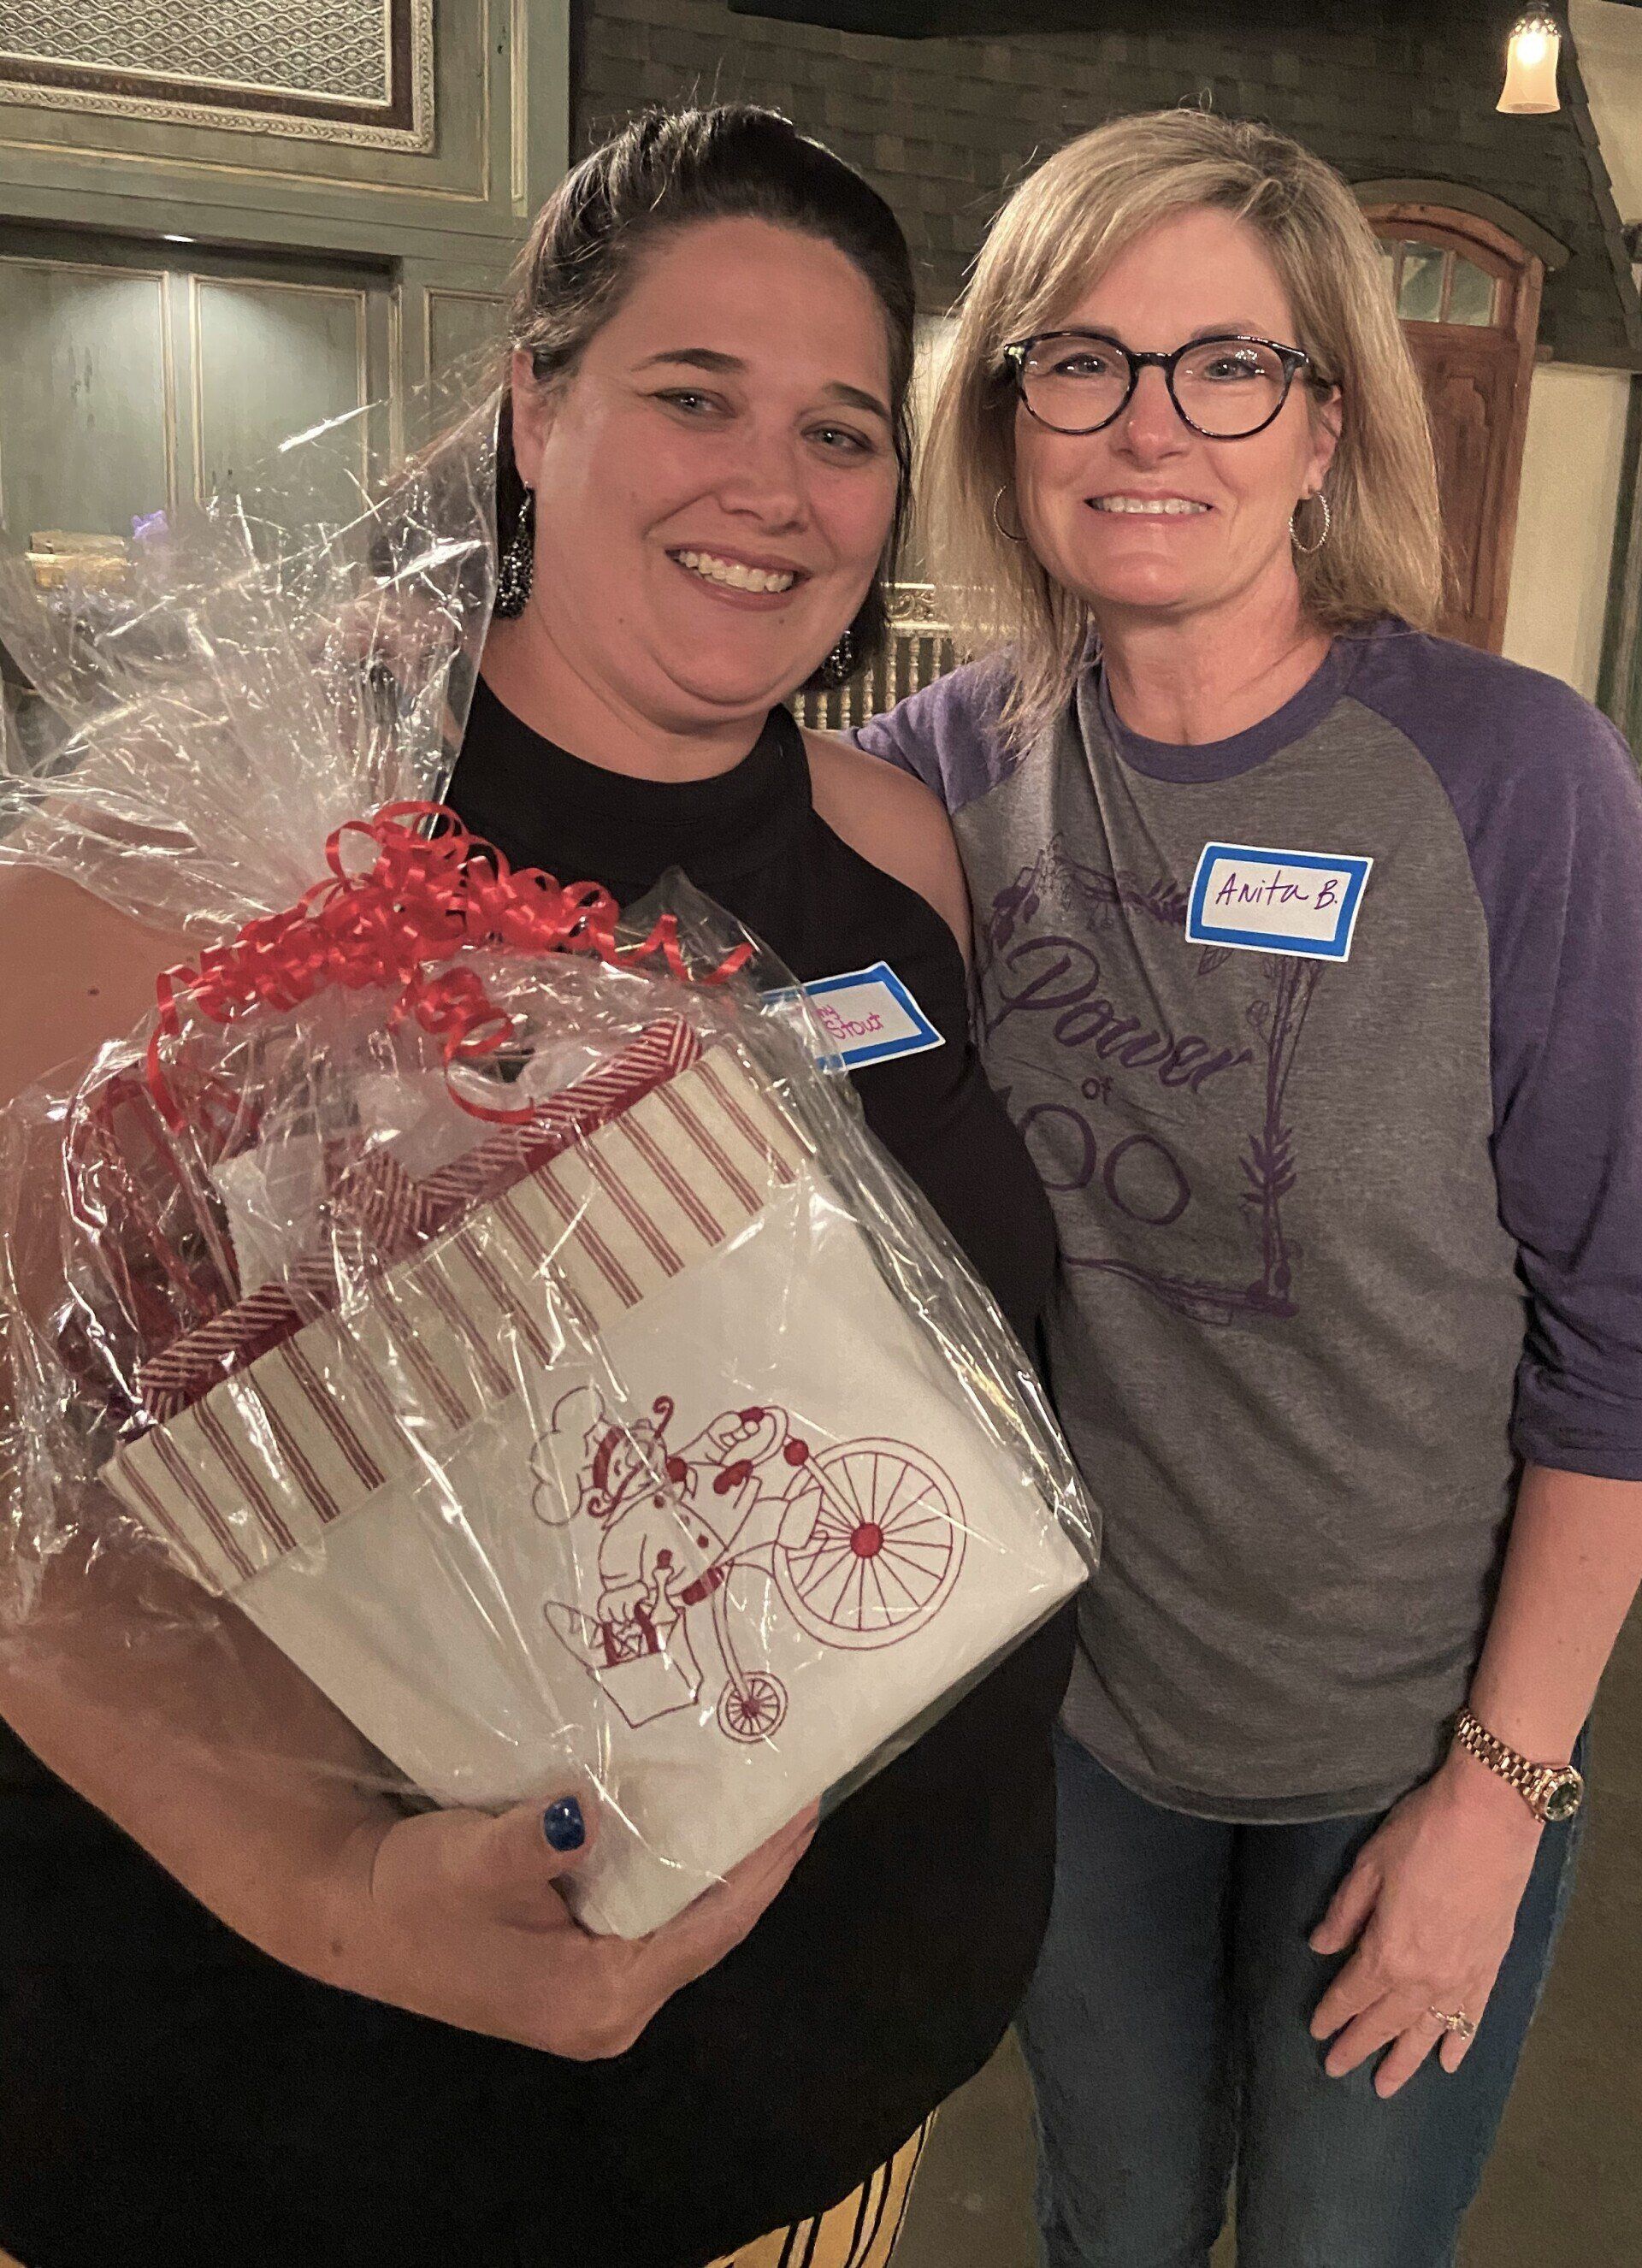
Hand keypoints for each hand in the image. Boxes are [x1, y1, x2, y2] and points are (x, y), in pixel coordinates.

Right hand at [311, 1788, 818, 2058]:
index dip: (765, 1863)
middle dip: (754, 1854)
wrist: (347, 1910)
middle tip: (795, 1775)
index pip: (712, 1926)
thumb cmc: (410, 1895)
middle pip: (709, 1924)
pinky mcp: (579, 1960)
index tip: (808, 1801)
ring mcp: (596, 1986)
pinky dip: (678, 1860)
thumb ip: (533, 1842)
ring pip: (683, 1915)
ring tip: (762, 1782)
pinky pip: (652, 1908)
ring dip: (717, 1853)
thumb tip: (587, 1816)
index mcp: (600, 1998)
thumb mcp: (468, 1861)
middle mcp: (611, 2006)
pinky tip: (696, 1808)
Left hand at [1308, 1750, 1541, 2096]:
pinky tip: (1448, 2062)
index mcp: (1388, 1952)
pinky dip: (1459, 2042)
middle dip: (1359, 2046)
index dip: (1333, 2013)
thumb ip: (1344, 1913)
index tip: (1317, 2031)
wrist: (1491, 1819)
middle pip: (1386, 2021)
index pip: (1353, 1993)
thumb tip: (1319, 1947)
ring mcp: (1462, 1977)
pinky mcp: (1490, 1967)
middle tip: (1337, 2069)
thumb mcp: (1369, 1865)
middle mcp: (1425, 1978)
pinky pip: (1472, 2017)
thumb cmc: (1423, 1833)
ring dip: (1405, 2060)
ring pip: (1428, 2032)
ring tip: (1386, 2087)